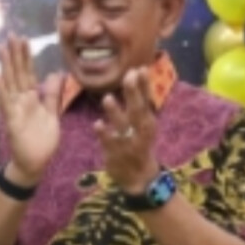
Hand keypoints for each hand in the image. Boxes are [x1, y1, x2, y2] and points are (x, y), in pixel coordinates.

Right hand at [0, 37, 59, 185]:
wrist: (35, 163)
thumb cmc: (42, 141)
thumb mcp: (53, 114)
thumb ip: (53, 95)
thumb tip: (56, 74)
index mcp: (32, 98)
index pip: (29, 73)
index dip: (26, 56)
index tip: (24, 39)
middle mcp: (21, 100)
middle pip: (18, 73)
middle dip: (15, 54)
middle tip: (11, 35)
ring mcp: (15, 109)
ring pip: (10, 83)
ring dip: (6, 66)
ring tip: (2, 48)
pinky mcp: (11, 120)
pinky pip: (6, 103)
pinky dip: (1, 90)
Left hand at [96, 68, 159, 194]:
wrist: (139, 177)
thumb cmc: (139, 142)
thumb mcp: (144, 122)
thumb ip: (140, 98)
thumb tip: (138, 70)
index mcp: (148, 121)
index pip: (148, 100)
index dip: (144, 84)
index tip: (140, 68)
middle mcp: (141, 130)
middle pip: (137, 110)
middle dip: (133, 93)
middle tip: (128, 76)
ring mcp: (128, 142)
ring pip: (122, 126)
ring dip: (115, 112)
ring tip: (107, 98)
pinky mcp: (115, 154)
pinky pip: (108, 142)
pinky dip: (103, 134)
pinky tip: (96, 124)